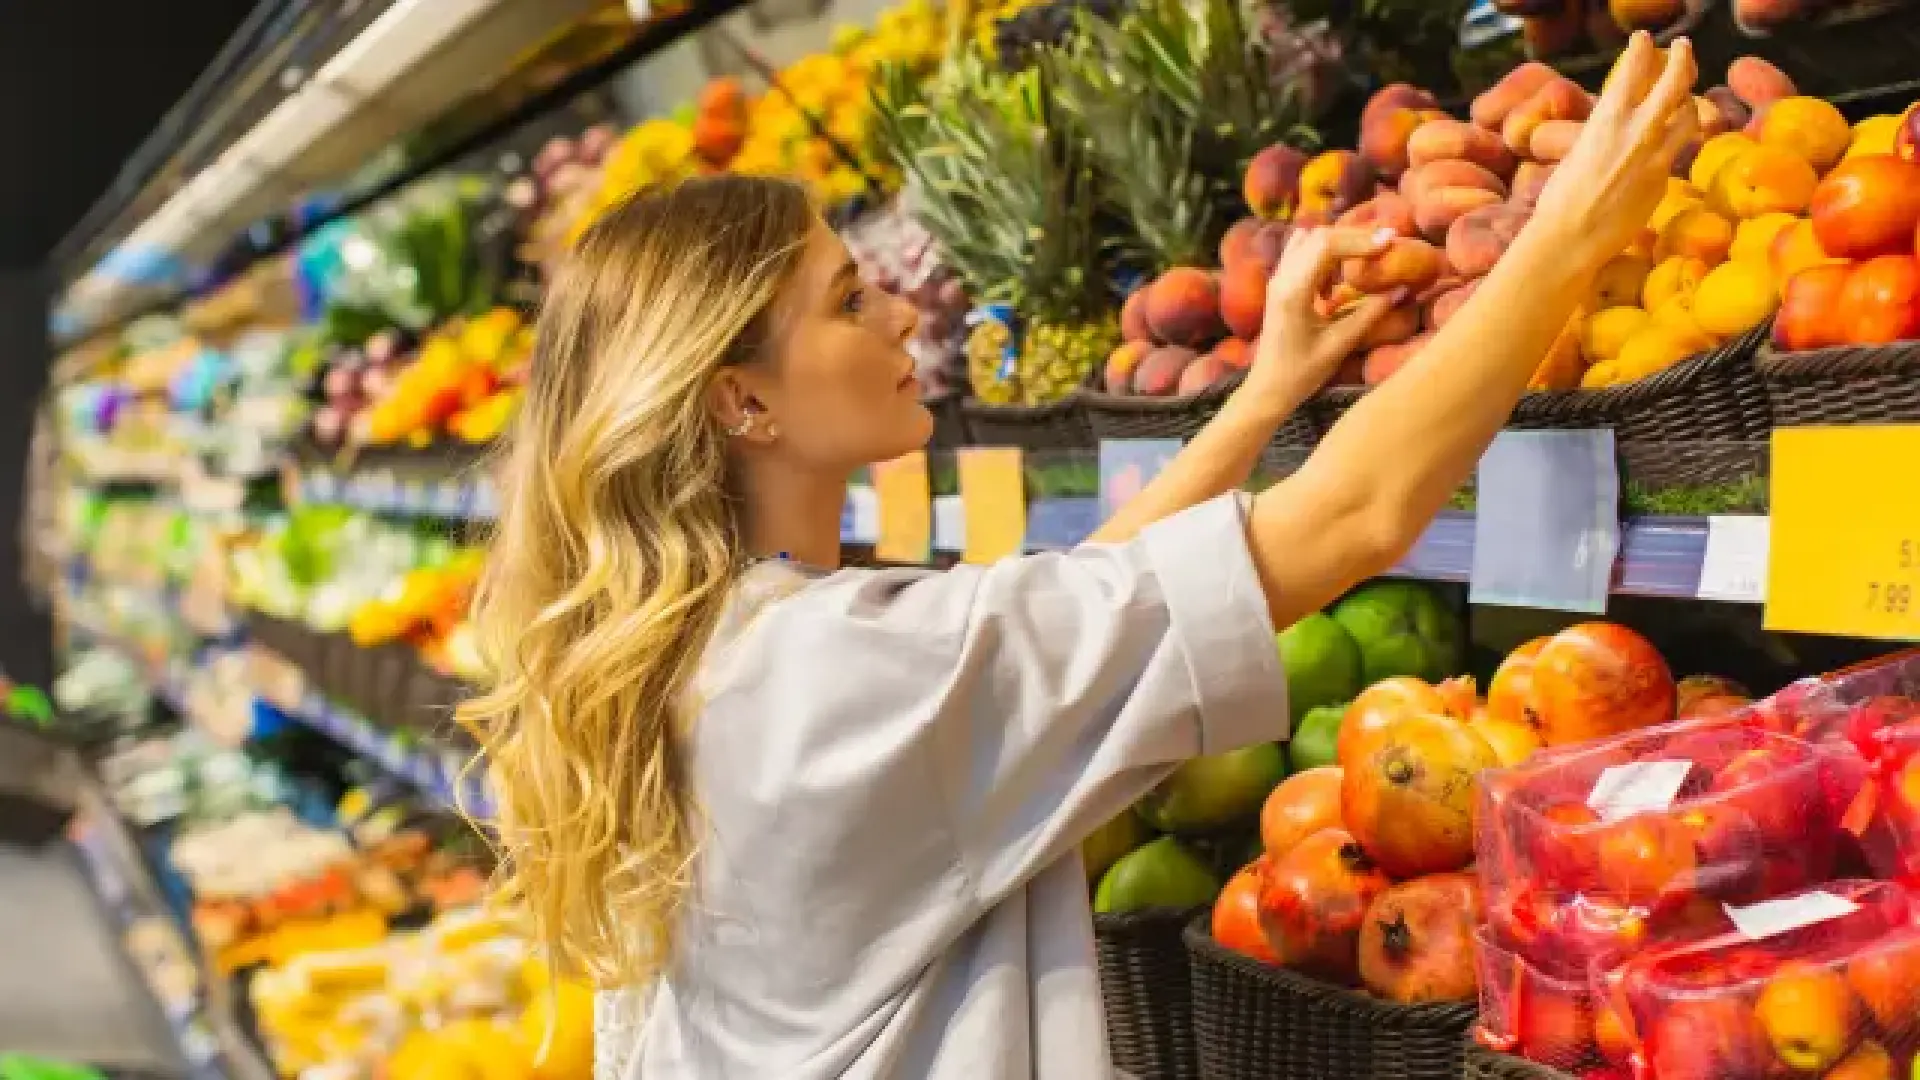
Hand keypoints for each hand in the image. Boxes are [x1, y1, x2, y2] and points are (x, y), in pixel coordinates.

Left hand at [1249, 226, 1399, 397]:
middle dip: (1355, 237)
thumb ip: (1371, 313)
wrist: (1267, 388)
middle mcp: (1281, 278)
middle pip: (1319, 236)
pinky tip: (1337, 280)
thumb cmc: (1301, 373)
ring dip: (1339, 243)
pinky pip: (1302, 253)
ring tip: (1366, 258)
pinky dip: (1325, 255)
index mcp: (1293, 291)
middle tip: (1385, 245)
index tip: (1390, 241)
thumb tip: (1402, 288)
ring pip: (1309, 240)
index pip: (1326, 246)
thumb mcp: (1340, 344)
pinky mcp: (1280, 284)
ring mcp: (1277, 279)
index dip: (1360, 239)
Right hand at [1531, 33, 1699, 274]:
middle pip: (1674, 82)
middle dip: (1682, 58)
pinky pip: (1677, 150)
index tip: (1644, 39)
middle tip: (1683, 47)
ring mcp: (1656, 155)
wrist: (1571, 236)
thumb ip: (1602, 133)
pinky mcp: (1663, 178)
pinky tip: (1672, 140)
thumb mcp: (1578, 151)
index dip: (1641, 48)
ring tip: (1686, 98)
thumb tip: (1614, 124)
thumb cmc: (1561, 198)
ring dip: (1689, 101)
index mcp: (1607, 119)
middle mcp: (1637, 131)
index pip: (1632, 69)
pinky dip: (1676, 139)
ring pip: (1689, 114)